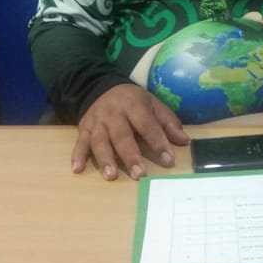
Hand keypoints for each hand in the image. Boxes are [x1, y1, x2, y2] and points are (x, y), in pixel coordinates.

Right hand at [72, 84, 188, 180]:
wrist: (99, 86)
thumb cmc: (131, 100)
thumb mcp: (152, 103)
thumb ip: (168, 122)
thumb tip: (184, 141)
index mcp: (134, 105)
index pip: (147, 125)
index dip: (158, 142)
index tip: (168, 160)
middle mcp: (114, 114)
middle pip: (122, 136)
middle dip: (130, 155)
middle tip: (139, 174)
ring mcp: (97, 122)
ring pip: (100, 141)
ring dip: (105, 158)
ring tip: (111, 175)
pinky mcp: (83, 128)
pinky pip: (80, 142)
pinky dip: (78, 155)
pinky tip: (77, 168)